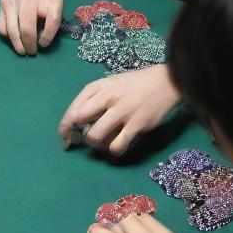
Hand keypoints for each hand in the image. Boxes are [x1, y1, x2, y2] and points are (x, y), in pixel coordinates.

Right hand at [0, 0, 61, 54]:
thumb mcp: (57, 6)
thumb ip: (52, 23)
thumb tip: (39, 41)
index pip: (52, 20)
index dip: (48, 36)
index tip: (44, 44)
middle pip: (26, 27)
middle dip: (29, 44)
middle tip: (31, 52)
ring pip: (11, 29)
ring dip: (17, 43)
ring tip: (22, 50)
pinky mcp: (3, 3)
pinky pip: (1, 26)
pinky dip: (8, 35)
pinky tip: (14, 36)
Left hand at [57, 64, 180, 155]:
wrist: (168, 81)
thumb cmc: (135, 84)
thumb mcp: (111, 83)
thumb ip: (94, 99)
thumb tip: (76, 121)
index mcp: (100, 87)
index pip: (73, 108)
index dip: (65, 126)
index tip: (65, 135)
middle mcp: (108, 98)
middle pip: (79, 121)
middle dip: (77, 134)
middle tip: (84, 140)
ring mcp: (123, 112)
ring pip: (95, 136)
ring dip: (95, 145)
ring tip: (103, 143)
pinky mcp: (138, 125)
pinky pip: (117, 146)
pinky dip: (113, 151)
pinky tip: (117, 147)